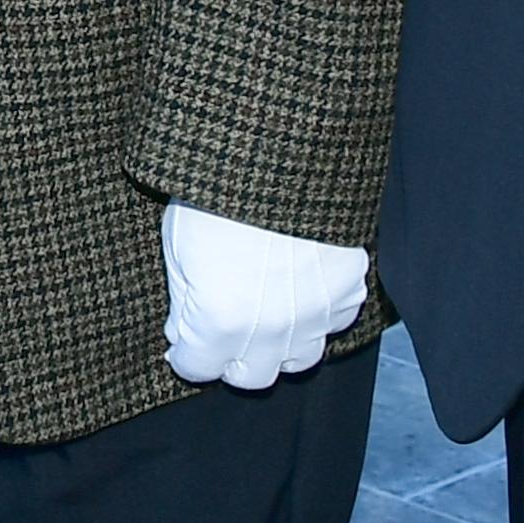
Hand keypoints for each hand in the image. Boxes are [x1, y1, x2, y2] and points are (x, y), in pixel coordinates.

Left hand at [159, 203, 369, 387]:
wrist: (275, 145)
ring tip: (264, 314)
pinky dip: (318, 311)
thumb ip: (183, 301)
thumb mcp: (176, 244)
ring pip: (298, 359)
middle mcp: (270, 330)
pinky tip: (300, 287)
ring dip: (278, 345)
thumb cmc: (213, 189)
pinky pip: (335, 319)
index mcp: (219, 322)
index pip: (197, 369)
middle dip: (230, 358)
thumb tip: (183, 332)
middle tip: (222, 330)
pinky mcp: (347, 285)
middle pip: (250, 377)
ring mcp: (314, 312)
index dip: (185, 354)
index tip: (184, 340)